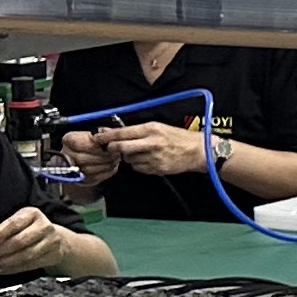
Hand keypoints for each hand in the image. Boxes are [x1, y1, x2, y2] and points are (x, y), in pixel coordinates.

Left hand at [0, 208, 76, 277]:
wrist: (56, 238)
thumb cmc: (30, 229)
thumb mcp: (20, 222)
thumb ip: (4, 230)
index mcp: (33, 214)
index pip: (14, 224)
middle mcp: (45, 227)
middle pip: (20, 241)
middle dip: (0, 251)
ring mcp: (51, 242)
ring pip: (25, 255)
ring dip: (6, 262)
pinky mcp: (53, 256)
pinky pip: (30, 265)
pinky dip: (13, 269)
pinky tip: (2, 269)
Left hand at [71, 120, 203, 179]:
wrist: (199, 151)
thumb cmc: (180, 138)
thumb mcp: (160, 127)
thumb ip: (139, 130)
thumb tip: (117, 132)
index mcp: (152, 129)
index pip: (123, 132)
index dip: (107, 135)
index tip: (97, 137)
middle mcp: (151, 142)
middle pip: (121, 147)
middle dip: (113, 148)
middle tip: (110, 148)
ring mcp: (154, 157)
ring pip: (129, 159)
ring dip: (129, 157)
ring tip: (140, 152)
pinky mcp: (156, 168)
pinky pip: (139, 168)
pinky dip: (139, 165)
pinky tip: (149, 160)